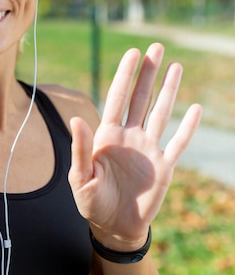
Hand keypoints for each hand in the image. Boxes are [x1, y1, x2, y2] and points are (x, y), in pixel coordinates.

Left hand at [68, 43, 201, 249]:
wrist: (113, 227)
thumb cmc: (92, 203)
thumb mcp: (80, 178)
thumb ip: (80, 150)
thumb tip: (77, 119)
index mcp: (107, 136)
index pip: (117, 99)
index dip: (124, 76)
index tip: (132, 53)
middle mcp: (130, 137)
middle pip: (141, 98)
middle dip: (148, 73)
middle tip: (156, 47)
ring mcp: (148, 149)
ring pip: (161, 113)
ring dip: (168, 90)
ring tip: (175, 66)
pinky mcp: (164, 167)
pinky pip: (179, 143)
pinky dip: (188, 127)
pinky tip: (196, 109)